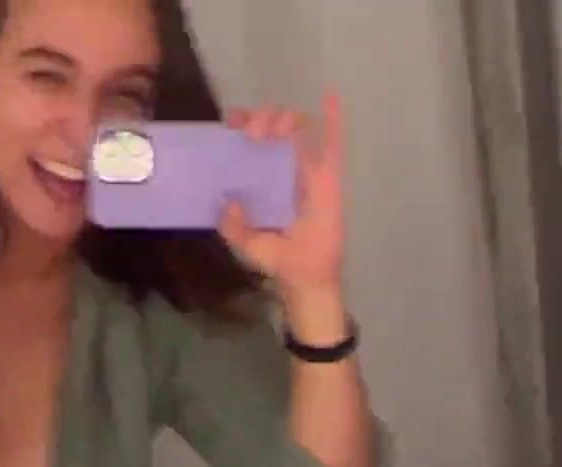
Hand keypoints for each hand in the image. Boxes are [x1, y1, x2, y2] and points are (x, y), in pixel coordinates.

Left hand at [217, 93, 347, 300]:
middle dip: (261, 117)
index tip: (232, 122)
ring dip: (285, 118)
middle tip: (252, 133)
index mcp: (261, 174)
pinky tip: (330, 97)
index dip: (242, 122)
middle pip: (274, 124)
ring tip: (274, 131)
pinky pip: (333, 142)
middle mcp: (283, 165)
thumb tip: (228, 203)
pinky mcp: (329, 175)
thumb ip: (232, 226)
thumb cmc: (278, 257)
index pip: (251, 137)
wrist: (306, 275)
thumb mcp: (245, 242)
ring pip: (299, 126)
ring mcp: (308, 167)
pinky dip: (333, 118)